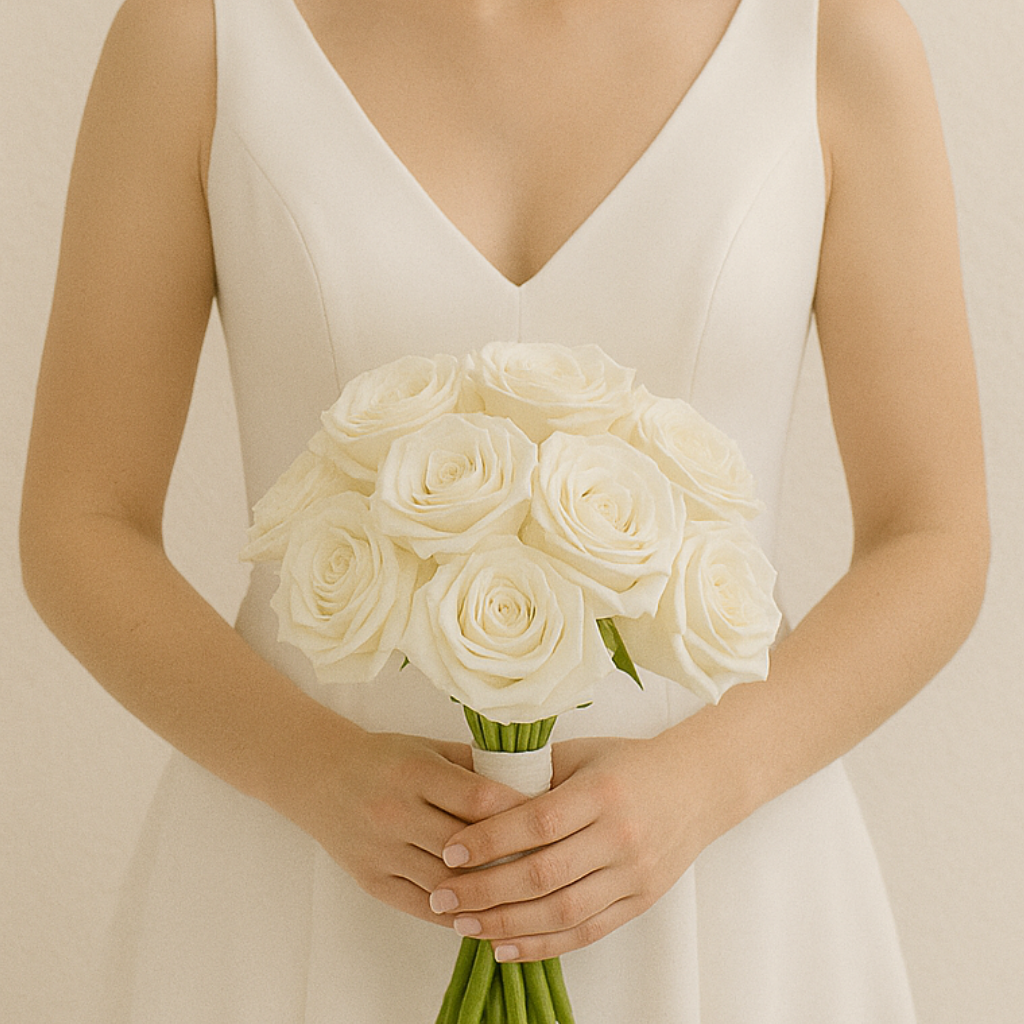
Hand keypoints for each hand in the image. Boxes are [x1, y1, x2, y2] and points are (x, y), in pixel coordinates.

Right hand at [287, 724, 527, 927]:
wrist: (320, 776)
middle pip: (465, 846)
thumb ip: (474, 766)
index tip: (551, 818)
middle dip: (510, 857)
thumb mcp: (429, 749)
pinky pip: (422, 906)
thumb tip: (532, 782)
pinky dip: (457, 913)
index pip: (478, 798)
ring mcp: (381, 851)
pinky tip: (487, 913)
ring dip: (488, 893)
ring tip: (526, 896)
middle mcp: (395, 812)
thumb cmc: (387, 759)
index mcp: (414, 772)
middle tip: (550, 863)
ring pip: (447, 884)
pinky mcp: (371, 881)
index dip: (518, 812)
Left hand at [428, 732, 715, 960]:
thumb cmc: (629, 764)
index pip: (537, 822)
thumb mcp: (583, 754)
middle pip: (542, 875)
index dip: (489, 840)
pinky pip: (584, 932)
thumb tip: (472, 795)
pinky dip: (541, 945)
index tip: (449, 852)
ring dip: (505, 924)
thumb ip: (534, 775)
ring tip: (462, 924)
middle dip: (484, 890)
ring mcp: (633, 874)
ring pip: (561, 912)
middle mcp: (619, 836)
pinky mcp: (639, 902)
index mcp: (601, 792)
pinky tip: (503, 945)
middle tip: (441, 896)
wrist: (697, 787)